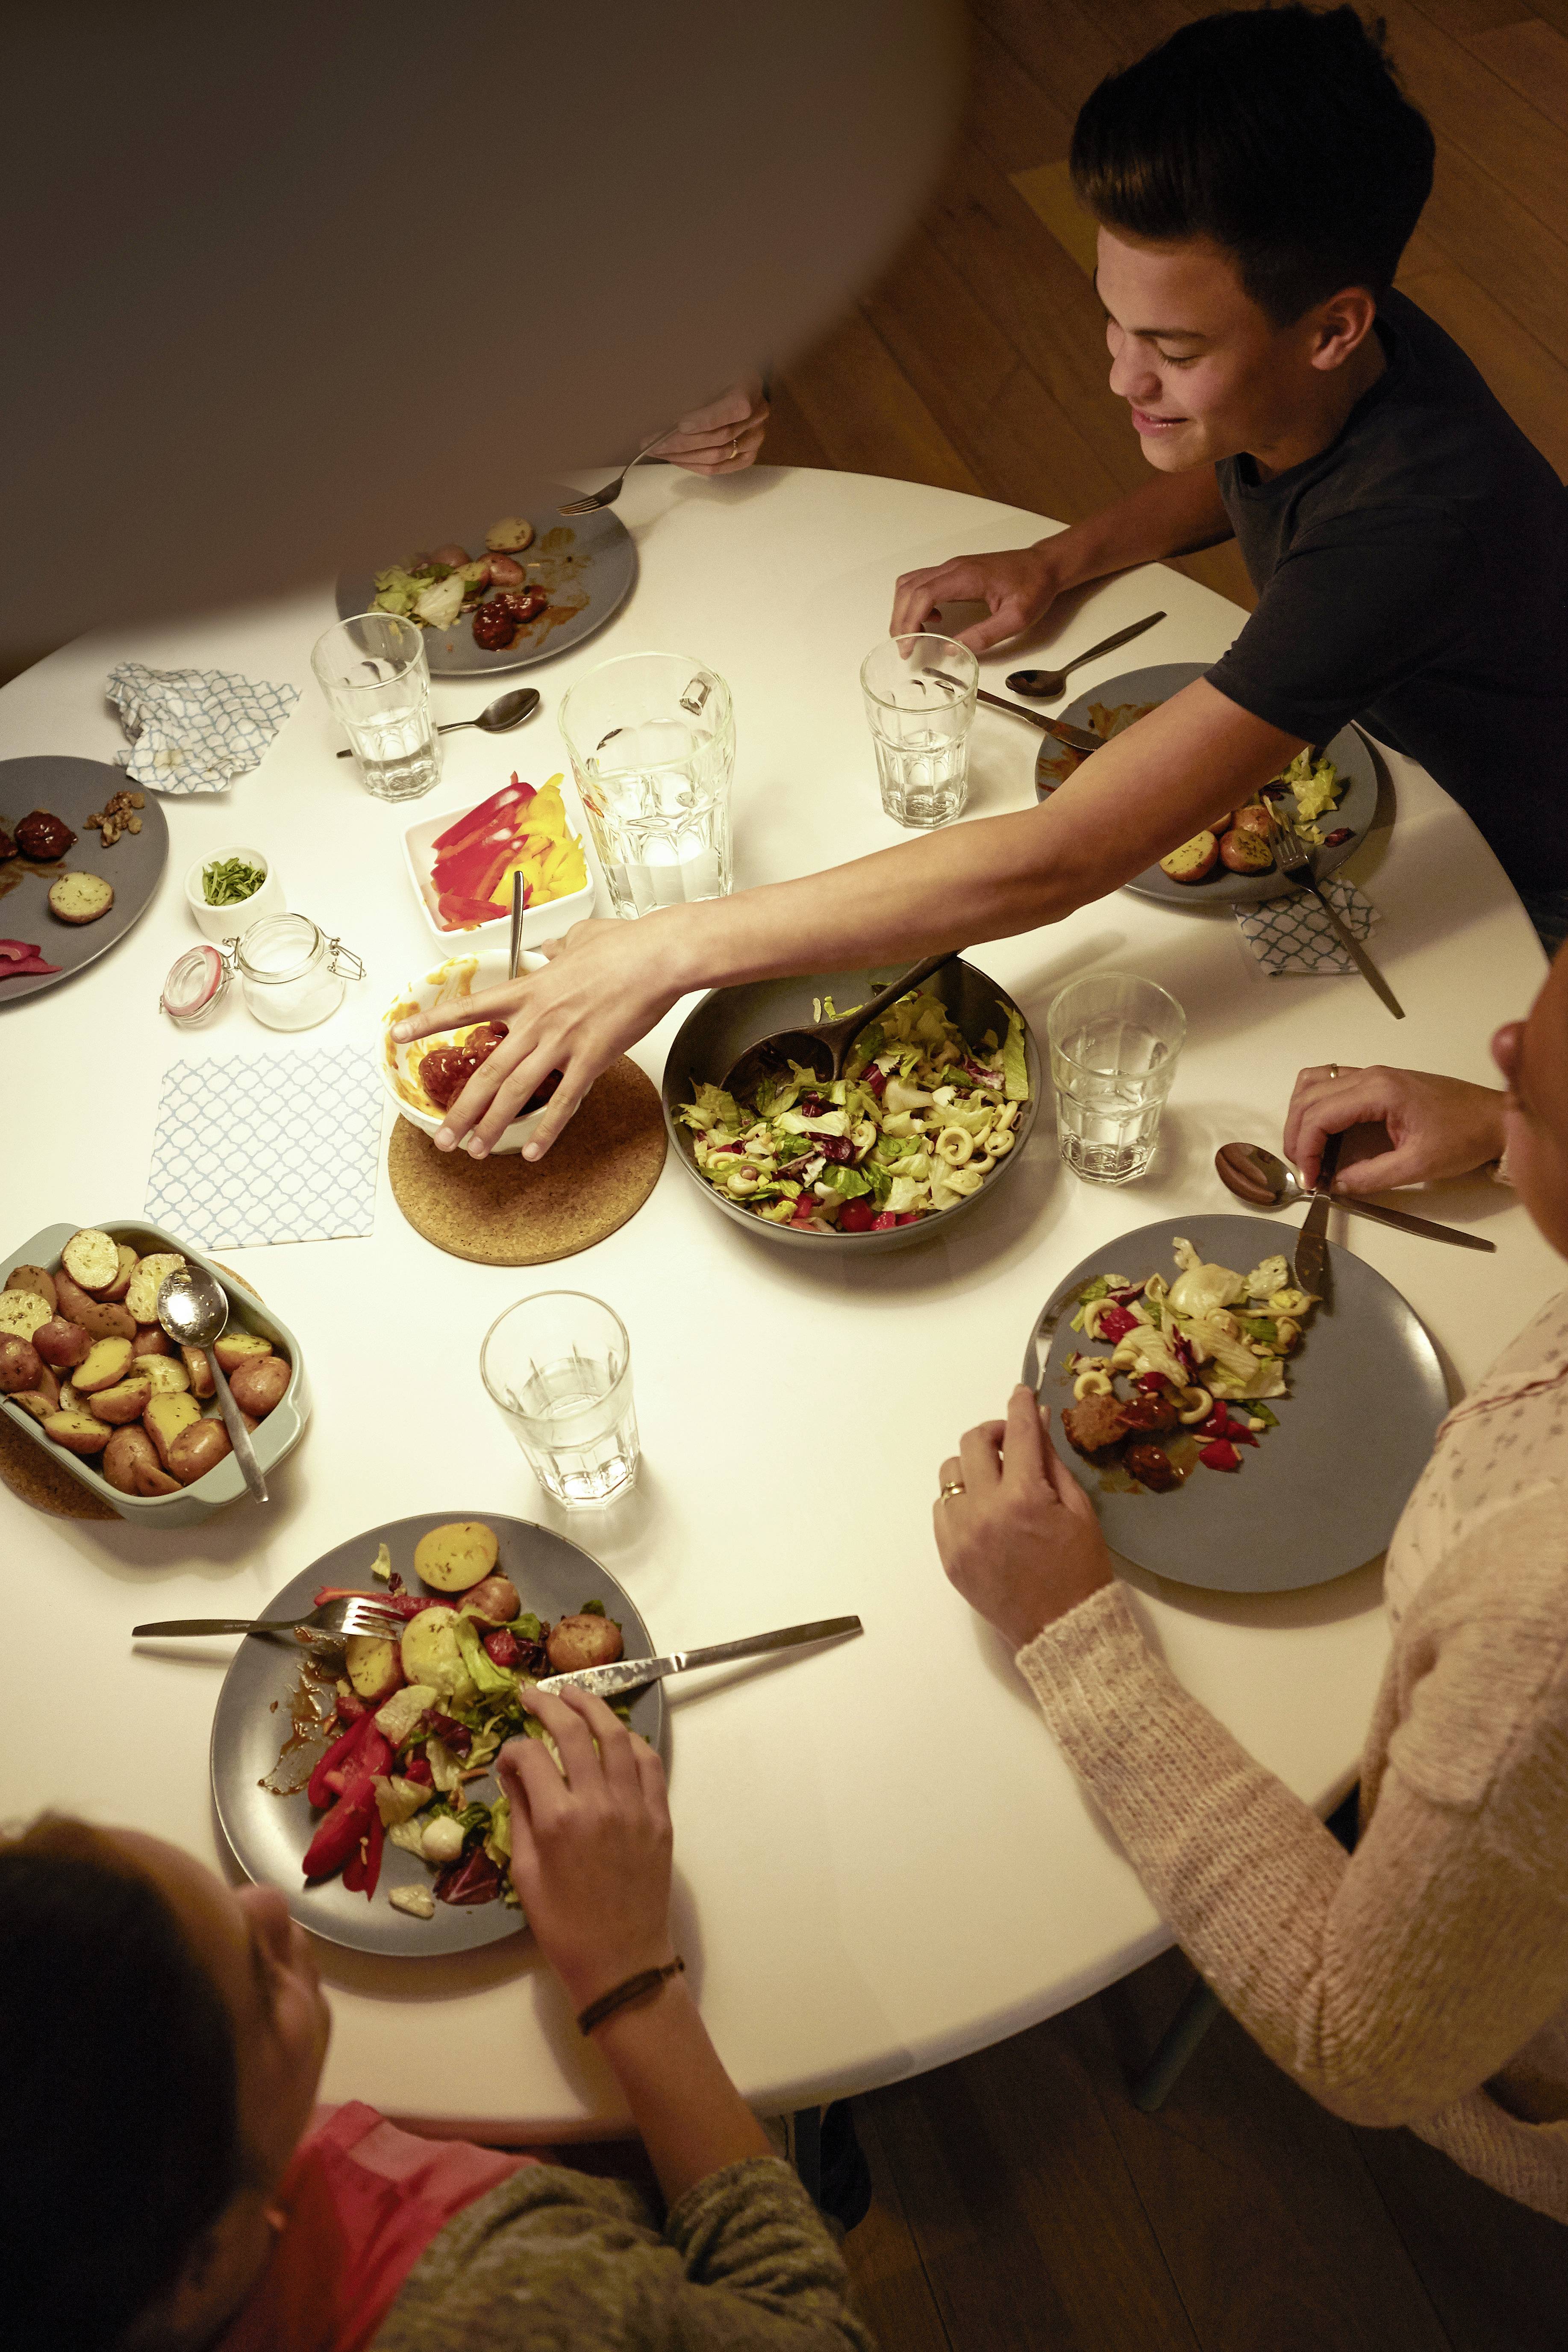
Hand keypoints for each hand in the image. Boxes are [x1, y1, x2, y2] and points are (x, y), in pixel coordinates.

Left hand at [389, 914, 685, 1156]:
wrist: (657, 957)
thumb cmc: (624, 945)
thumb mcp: (580, 938)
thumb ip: (559, 948)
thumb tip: (554, 947)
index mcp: (528, 990)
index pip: (466, 1009)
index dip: (428, 1024)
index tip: (397, 1035)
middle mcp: (537, 1021)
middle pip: (487, 1072)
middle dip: (461, 1111)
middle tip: (442, 1137)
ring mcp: (562, 1042)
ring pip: (516, 1092)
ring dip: (493, 1126)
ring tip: (476, 1151)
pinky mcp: (591, 1059)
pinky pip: (565, 1102)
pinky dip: (547, 1130)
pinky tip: (534, 1152)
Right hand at [498, 1687, 674, 2014]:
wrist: (621, 1961)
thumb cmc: (564, 1926)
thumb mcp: (525, 1873)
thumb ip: (520, 1815)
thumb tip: (515, 1771)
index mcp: (558, 1819)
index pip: (532, 1756)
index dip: (514, 1748)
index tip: (508, 1755)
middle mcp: (599, 1803)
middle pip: (574, 1731)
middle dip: (550, 1704)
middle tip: (533, 1694)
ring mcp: (635, 1806)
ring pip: (617, 1736)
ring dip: (594, 1708)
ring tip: (575, 1694)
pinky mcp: (659, 1816)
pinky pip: (649, 1763)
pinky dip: (631, 1741)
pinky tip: (616, 1735)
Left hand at [652, 375, 768, 474]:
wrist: (732, 384)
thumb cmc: (716, 376)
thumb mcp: (705, 374)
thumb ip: (691, 393)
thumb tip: (668, 417)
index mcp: (750, 387)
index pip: (735, 408)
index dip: (707, 419)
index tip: (681, 425)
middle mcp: (758, 414)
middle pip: (719, 436)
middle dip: (682, 442)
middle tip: (653, 443)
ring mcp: (755, 437)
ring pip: (717, 456)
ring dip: (683, 456)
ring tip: (659, 451)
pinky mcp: (748, 454)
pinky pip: (721, 468)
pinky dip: (695, 465)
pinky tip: (676, 459)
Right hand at [889, 544, 1059, 651]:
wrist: (1045, 566)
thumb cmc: (1034, 587)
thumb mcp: (1016, 619)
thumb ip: (984, 635)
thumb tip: (953, 649)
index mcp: (967, 577)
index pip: (923, 595)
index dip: (909, 621)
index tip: (907, 646)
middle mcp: (954, 568)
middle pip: (909, 588)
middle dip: (900, 619)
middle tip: (904, 647)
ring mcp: (953, 567)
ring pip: (911, 583)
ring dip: (905, 609)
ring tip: (913, 636)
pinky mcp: (955, 571)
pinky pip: (923, 582)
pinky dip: (916, 602)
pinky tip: (933, 620)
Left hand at [933, 1385, 1113, 1649]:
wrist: (1063, 1631)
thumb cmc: (1081, 1570)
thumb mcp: (1078, 1511)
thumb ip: (1052, 1463)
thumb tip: (1037, 1422)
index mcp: (1023, 1498)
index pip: (1017, 1434)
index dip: (1019, 1407)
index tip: (1021, 1394)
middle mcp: (983, 1512)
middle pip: (972, 1443)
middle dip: (994, 1432)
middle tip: (1011, 1442)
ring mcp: (959, 1535)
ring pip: (950, 1474)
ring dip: (973, 1467)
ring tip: (997, 1482)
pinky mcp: (948, 1556)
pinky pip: (942, 1509)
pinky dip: (961, 1501)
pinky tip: (985, 1513)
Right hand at [1283, 1064, 1506, 1193]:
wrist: (1494, 1118)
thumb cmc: (1464, 1137)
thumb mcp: (1418, 1165)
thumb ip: (1371, 1176)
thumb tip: (1335, 1185)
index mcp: (1380, 1091)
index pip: (1319, 1115)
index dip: (1305, 1150)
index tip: (1309, 1180)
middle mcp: (1371, 1075)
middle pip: (1308, 1099)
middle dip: (1297, 1137)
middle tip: (1305, 1171)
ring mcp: (1373, 1074)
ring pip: (1312, 1085)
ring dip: (1300, 1118)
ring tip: (1307, 1151)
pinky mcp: (1377, 1080)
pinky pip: (1329, 1081)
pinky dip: (1313, 1103)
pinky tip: (1319, 1129)